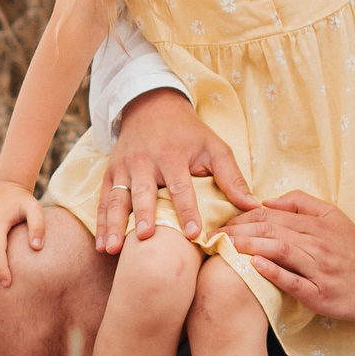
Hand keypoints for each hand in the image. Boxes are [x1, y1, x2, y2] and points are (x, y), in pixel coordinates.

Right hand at [96, 88, 256, 251]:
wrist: (152, 107)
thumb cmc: (189, 134)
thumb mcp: (214, 147)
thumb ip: (232, 177)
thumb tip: (252, 206)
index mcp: (173, 155)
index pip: (181, 185)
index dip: (187, 209)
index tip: (193, 233)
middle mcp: (145, 161)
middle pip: (144, 191)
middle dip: (144, 215)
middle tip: (146, 238)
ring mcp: (124, 167)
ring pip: (117, 197)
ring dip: (114, 223)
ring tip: (112, 248)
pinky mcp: (111, 172)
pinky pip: (103, 199)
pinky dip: (102, 222)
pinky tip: (103, 245)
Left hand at [225, 191, 354, 321]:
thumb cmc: (353, 248)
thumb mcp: (332, 216)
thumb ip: (301, 203)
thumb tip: (268, 200)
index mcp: (316, 225)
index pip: (273, 216)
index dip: (244, 217)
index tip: (224, 222)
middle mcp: (316, 245)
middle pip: (272, 231)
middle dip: (240, 231)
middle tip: (215, 235)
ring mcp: (318, 270)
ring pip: (281, 252)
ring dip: (250, 247)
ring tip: (226, 246)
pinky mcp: (320, 294)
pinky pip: (294, 282)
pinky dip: (273, 273)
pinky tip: (254, 266)